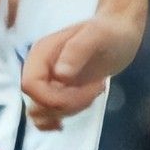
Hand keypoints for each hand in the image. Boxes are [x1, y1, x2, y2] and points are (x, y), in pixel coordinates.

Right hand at [21, 0, 144, 124]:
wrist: (119, 33)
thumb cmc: (109, 31)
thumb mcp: (97, 36)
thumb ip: (77, 50)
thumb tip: (60, 74)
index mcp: (41, 53)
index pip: (30, 85)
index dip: (52, 98)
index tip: (82, 94)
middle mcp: (40, 69)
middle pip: (37, 102)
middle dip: (67, 104)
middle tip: (95, 89)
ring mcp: (48, 82)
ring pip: (44, 111)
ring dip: (70, 110)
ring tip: (94, 90)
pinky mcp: (58, 92)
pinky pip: (48, 113)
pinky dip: (60, 118)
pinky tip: (77, 112)